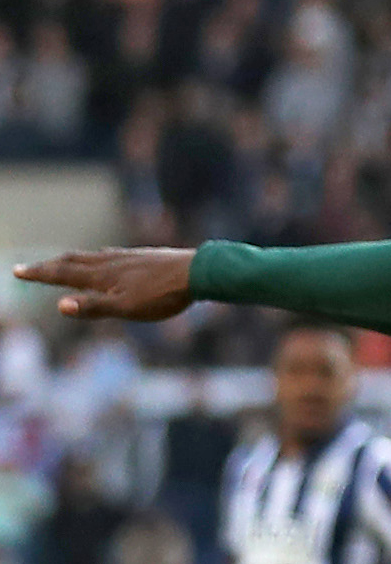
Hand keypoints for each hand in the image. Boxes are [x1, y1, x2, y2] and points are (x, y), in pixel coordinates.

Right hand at [14, 247, 197, 320]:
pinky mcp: (143, 257)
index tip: (16, 270)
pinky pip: (111, 255)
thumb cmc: (163, 295)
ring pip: (91, 256)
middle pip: (72, 261)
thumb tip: (60, 305)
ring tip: (63, 262)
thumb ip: (94, 307)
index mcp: (101, 275)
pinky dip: (97, 258)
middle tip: (31, 267)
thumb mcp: (126, 308)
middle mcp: (110, 261)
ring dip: (72, 260)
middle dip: (49, 265)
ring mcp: (127, 257)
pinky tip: (107, 259)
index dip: (38, 274)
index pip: (61, 273)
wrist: (198, 272)